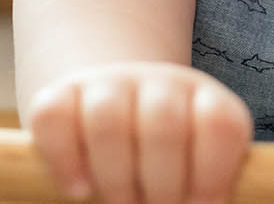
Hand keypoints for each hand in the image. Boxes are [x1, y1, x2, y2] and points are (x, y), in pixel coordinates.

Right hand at [24, 61, 252, 203]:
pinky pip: (54, 116)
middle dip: (161, 185)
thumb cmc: (166, 166)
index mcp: (205, 100)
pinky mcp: (62, 95)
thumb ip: (200, 189)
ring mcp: (109, 83)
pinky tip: (79, 189)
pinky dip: (64, 160)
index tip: (202, 203)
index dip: (212, 172)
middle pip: (162, 123)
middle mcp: (160, 83)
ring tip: (120, 203)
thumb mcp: (194, 173)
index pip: (219, 123)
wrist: (119, 117)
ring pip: (107, 116)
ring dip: (114, 177)